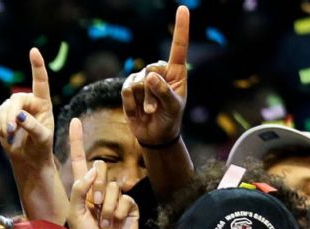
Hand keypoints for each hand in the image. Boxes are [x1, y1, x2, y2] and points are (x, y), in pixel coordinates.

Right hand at [0, 47, 54, 167]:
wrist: (28, 159)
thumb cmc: (40, 148)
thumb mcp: (42, 139)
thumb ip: (33, 126)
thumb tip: (19, 116)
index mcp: (44, 103)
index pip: (41, 81)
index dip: (37, 66)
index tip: (33, 51)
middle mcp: (30, 102)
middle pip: (16, 99)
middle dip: (11, 114)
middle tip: (9, 131)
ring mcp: (15, 108)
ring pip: (4, 107)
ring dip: (4, 122)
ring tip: (9, 135)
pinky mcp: (3, 114)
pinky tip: (3, 133)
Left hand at [66, 118, 138, 228]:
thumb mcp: (75, 213)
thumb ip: (80, 188)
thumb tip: (96, 166)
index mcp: (82, 191)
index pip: (80, 162)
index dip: (77, 142)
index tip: (75, 121)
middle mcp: (98, 190)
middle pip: (100, 170)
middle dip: (96, 191)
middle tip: (94, 211)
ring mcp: (115, 197)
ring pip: (113, 186)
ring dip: (107, 208)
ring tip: (103, 224)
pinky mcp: (129, 205)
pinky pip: (125, 198)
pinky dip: (118, 213)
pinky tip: (116, 225)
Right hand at [121, 6, 188, 147]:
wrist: (154, 136)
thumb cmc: (169, 119)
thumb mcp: (173, 108)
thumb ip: (163, 92)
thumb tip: (149, 76)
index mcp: (176, 72)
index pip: (178, 47)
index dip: (180, 28)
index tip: (182, 8)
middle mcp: (159, 72)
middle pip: (151, 68)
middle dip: (152, 91)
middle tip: (155, 108)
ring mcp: (143, 80)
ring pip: (137, 80)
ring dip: (142, 99)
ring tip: (148, 111)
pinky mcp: (129, 89)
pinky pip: (126, 89)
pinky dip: (131, 101)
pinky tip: (136, 109)